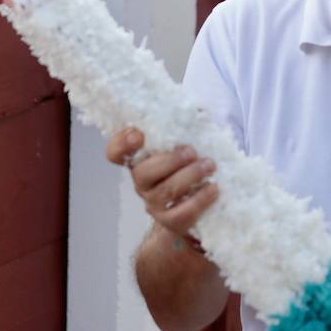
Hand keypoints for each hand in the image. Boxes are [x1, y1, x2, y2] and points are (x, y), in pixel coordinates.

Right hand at [104, 127, 218, 240]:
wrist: (199, 206)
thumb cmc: (191, 165)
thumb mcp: (190, 141)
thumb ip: (190, 124)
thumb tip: (200, 109)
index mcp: (141, 159)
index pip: (116, 152)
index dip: (121, 144)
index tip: (138, 134)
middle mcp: (143, 182)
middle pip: (142, 173)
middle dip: (169, 160)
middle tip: (191, 152)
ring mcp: (154, 203)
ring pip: (164, 192)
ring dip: (189, 176)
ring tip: (209, 166)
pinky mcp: (172, 221)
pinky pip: (182, 214)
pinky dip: (200, 200)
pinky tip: (213, 188)